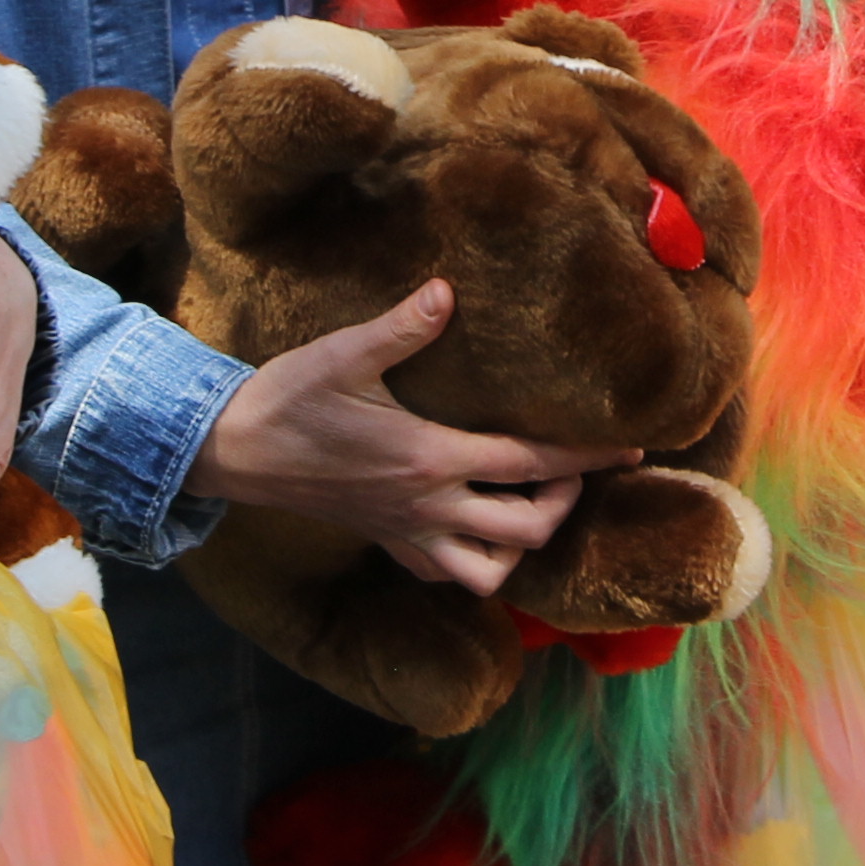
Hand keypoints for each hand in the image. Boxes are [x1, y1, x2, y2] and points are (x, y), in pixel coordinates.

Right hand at [180, 283, 636, 595]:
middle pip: (524, 532)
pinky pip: (444, 573)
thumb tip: (445, 292)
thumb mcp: (344, 354)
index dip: (587, 459)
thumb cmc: (290, 398)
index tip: (631, 449)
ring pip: (486, 573)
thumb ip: (401, 327)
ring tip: (529, 505)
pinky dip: (474, 560)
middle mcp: (426, 507)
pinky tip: (478, 524)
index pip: (530, 465)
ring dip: (519, 547)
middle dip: (562, 504)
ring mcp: (405, 533)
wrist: (234, 450)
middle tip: (570, 470)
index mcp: (428, 458)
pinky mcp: (385, 543)